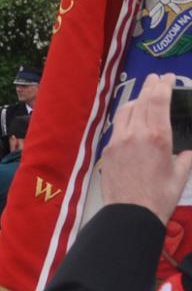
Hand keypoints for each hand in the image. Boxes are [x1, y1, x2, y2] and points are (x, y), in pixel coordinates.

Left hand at [100, 73, 191, 224]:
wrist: (130, 213)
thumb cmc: (160, 196)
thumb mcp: (181, 174)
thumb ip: (185, 157)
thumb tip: (187, 151)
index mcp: (157, 137)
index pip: (157, 101)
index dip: (162, 85)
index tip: (167, 77)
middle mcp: (135, 134)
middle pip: (140, 102)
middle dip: (149, 88)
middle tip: (156, 79)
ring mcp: (118, 141)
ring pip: (124, 111)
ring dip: (135, 100)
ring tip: (143, 95)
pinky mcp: (107, 151)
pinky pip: (116, 126)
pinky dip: (125, 117)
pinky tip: (130, 117)